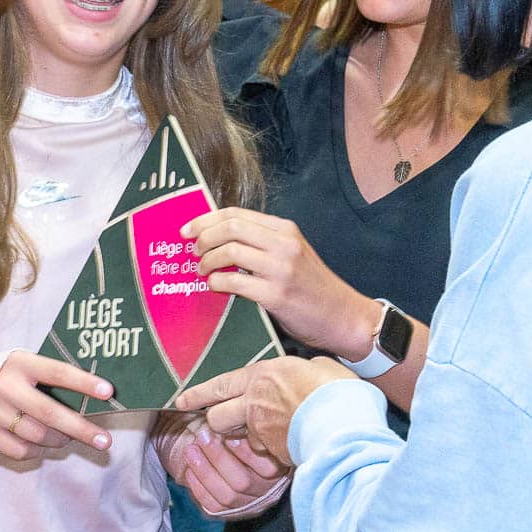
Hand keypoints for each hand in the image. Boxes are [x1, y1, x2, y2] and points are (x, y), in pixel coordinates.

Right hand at [0, 350, 113, 460]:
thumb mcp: (19, 362)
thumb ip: (46, 374)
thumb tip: (89, 394)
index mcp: (19, 364)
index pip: (58, 372)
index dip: (84, 383)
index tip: (108, 391)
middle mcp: (6, 388)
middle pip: (50, 413)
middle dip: (81, 429)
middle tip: (104, 441)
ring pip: (39, 436)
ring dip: (60, 440)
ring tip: (68, 437)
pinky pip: (22, 451)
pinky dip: (37, 451)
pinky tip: (41, 444)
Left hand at [177, 356, 353, 465]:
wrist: (346, 423)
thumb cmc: (337, 389)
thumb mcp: (319, 367)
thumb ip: (300, 372)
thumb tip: (304, 376)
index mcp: (261, 376)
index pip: (219, 385)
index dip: (198, 394)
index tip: (182, 401)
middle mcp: (254, 404)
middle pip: (218, 418)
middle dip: (219, 422)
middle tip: (228, 423)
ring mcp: (262, 432)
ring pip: (243, 440)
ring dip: (252, 441)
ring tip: (275, 436)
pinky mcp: (273, 455)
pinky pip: (267, 455)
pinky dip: (275, 453)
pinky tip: (294, 447)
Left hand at [179, 425, 286, 513]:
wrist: (244, 463)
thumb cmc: (250, 440)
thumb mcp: (255, 430)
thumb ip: (247, 426)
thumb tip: (232, 411)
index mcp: (278, 470)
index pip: (268, 467)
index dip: (246, 452)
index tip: (230, 434)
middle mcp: (266, 491)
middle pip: (242, 481)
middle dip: (218, 458)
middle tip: (202, 436)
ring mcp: (249, 504)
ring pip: (227, 495)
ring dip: (204, 471)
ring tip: (190, 450)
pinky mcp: (231, 513)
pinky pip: (214, 506)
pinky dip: (199, 488)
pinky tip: (189, 471)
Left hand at [184, 208, 373, 359]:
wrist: (344, 316)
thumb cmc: (314, 288)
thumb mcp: (293, 254)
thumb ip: (263, 244)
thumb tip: (219, 240)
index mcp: (285, 229)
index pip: (236, 214)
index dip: (206, 219)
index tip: (187, 230)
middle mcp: (284, 244)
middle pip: (231, 227)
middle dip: (203, 237)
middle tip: (194, 251)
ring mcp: (281, 269)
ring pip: (230, 252)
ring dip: (208, 261)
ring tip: (203, 271)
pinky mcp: (277, 294)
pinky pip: (235, 282)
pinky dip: (218, 282)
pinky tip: (214, 286)